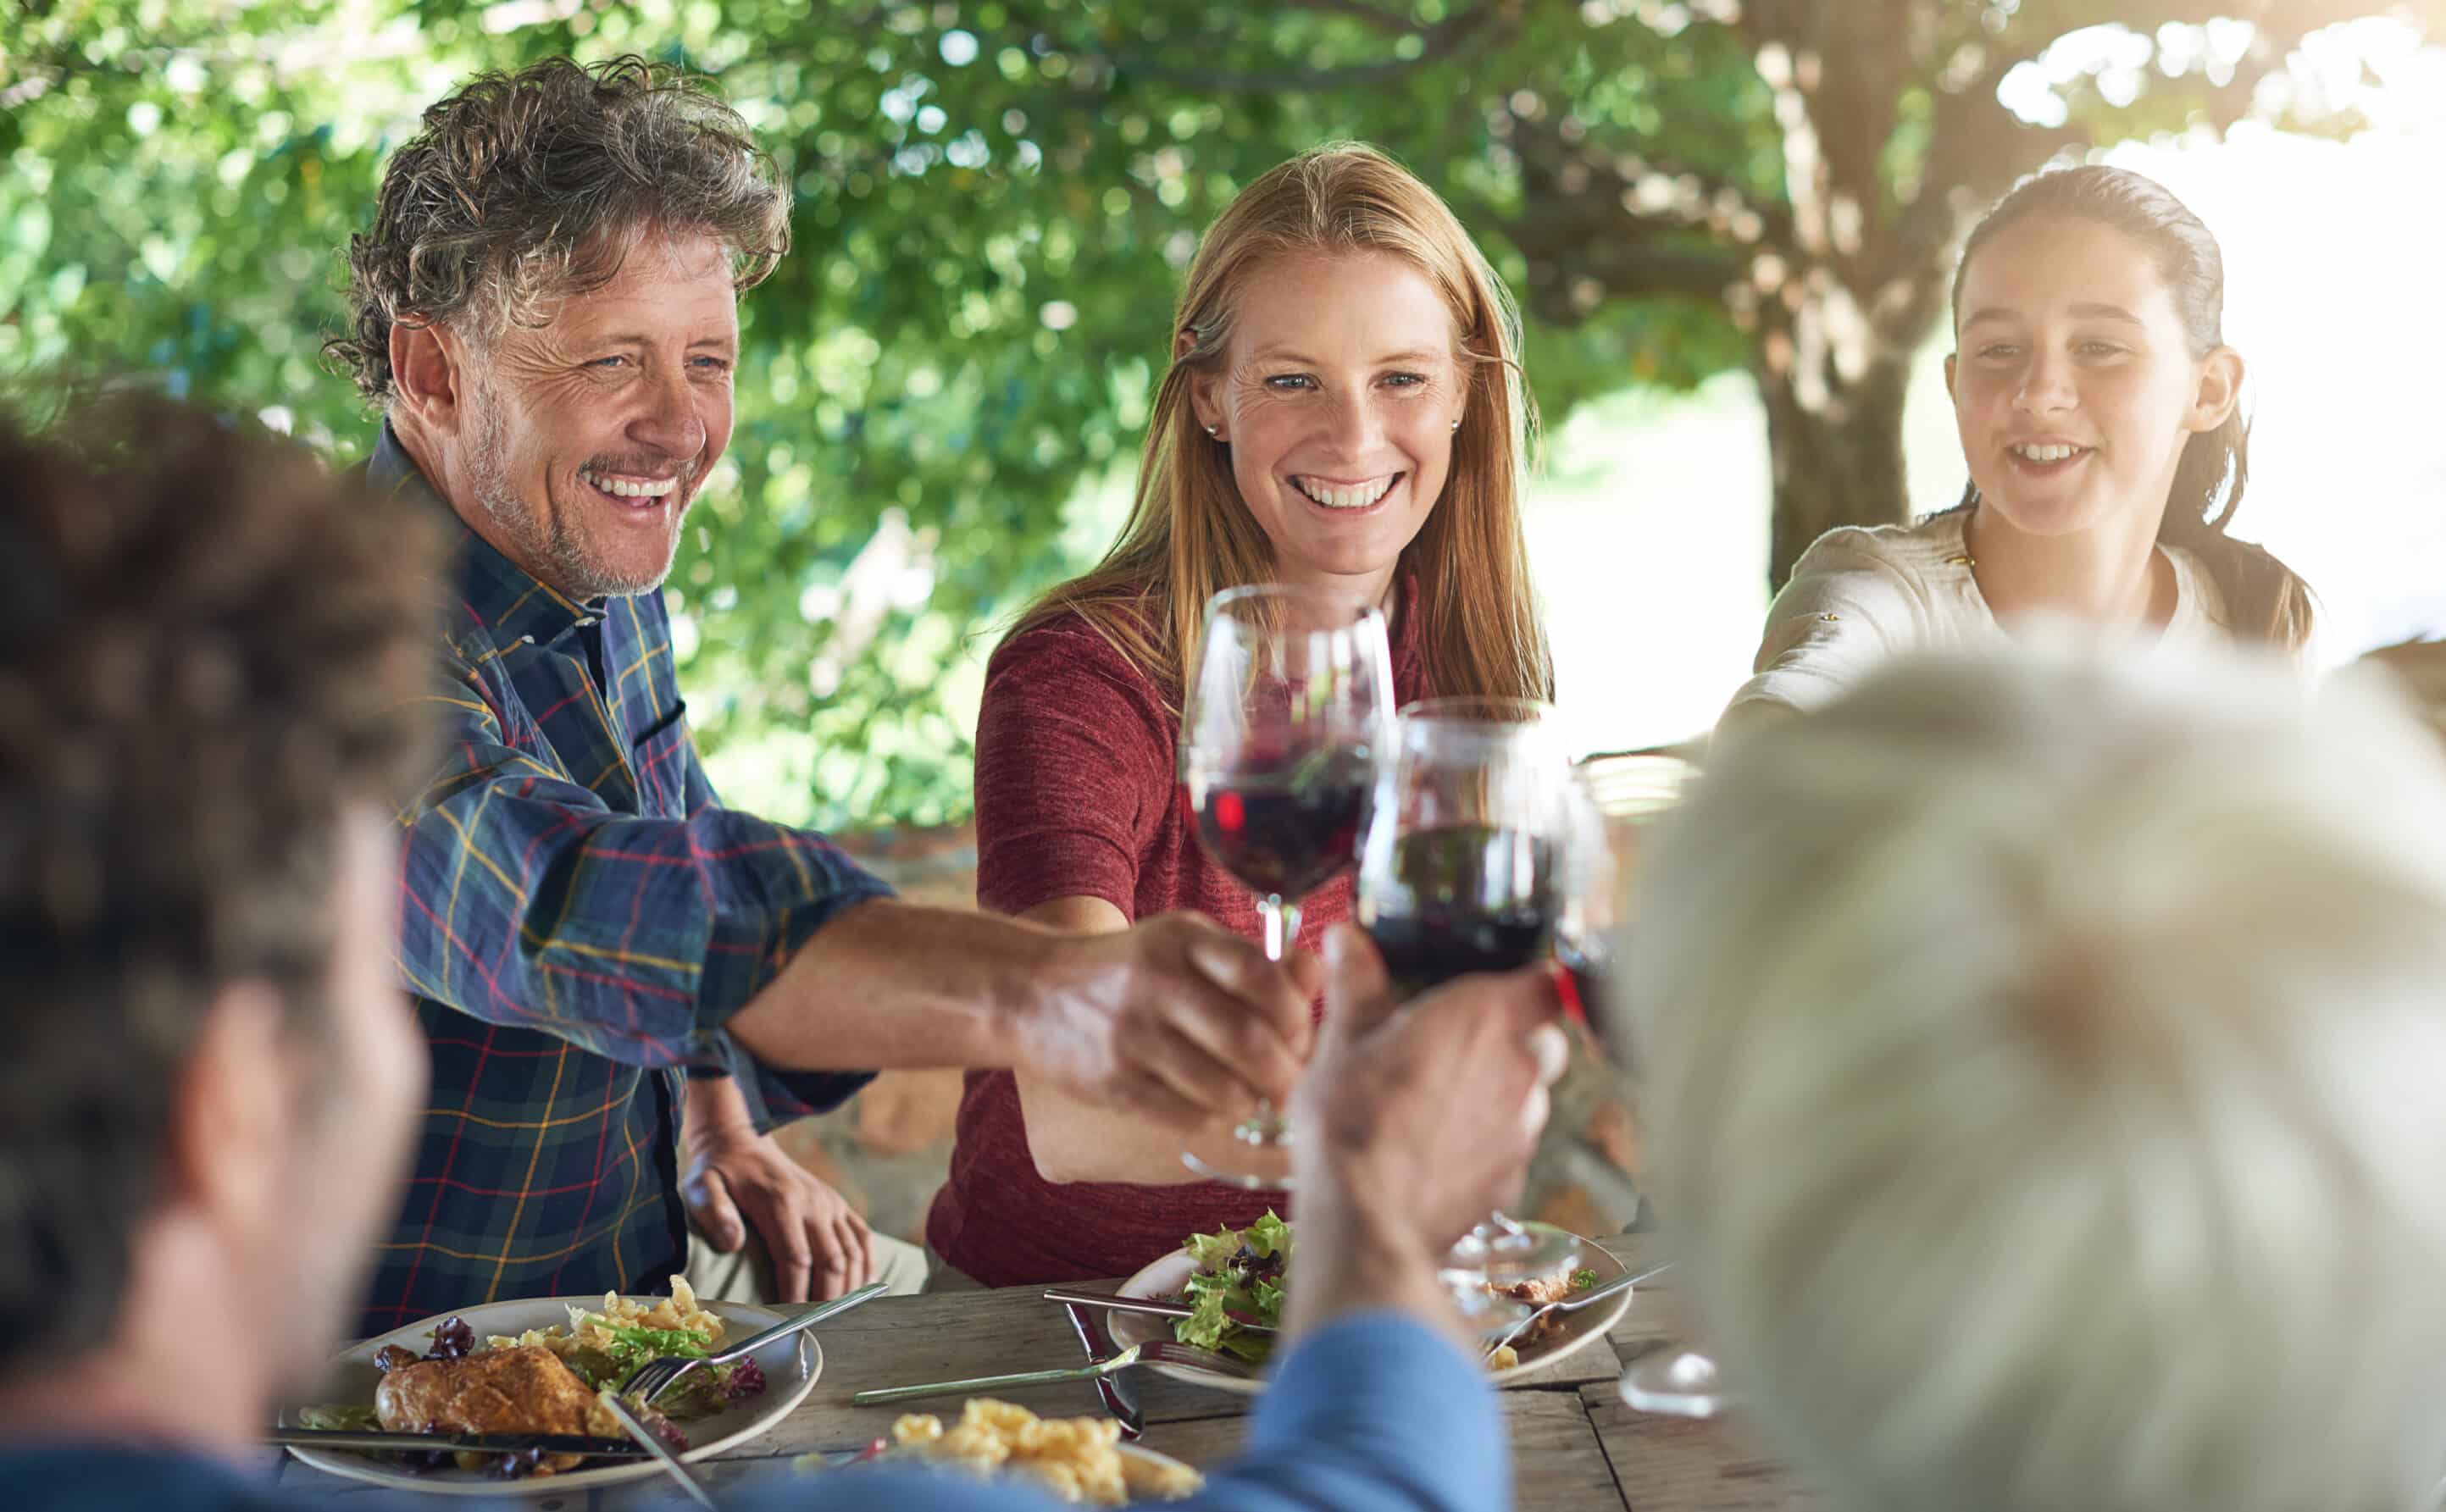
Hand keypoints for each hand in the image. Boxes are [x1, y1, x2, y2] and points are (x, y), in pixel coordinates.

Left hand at [681, 1122, 875, 1302]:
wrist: (743, 1143)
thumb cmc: (719, 1173)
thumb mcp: (702, 1185)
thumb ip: (713, 1211)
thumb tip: (732, 1243)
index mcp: (781, 1202)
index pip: (797, 1258)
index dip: (797, 1293)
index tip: (790, 1321)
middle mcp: (813, 1202)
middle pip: (831, 1261)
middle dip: (827, 1299)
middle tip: (816, 1328)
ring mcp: (830, 1203)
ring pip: (852, 1253)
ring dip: (848, 1288)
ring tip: (837, 1317)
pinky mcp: (837, 1204)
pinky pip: (862, 1237)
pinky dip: (866, 1265)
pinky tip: (860, 1289)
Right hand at [1010, 911, 1321, 1129]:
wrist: (1032, 993)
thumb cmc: (1128, 969)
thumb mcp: (1181, 942)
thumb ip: (1245, 960)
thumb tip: (1313, 976)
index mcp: (1180, 942)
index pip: (1258, 976)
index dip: (1295, 1013)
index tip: (1303, 1034)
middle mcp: (1156, 984)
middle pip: (1247, 1040)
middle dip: (1284, 1072)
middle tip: (1292, 1084)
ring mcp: (1131, 1035)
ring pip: (1221, 1087)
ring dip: (1250, 1101)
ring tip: (1253, 1097)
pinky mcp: (1112, 1081)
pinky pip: (1184, 1115)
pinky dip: (1210, 1117)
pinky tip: (1210, 1106)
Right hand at [1286, 925, 1562, 1335]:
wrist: (1363, 1221)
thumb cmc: (1351, 1127)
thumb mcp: (1341, 1041)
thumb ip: (1355, 983)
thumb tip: (1346, 940)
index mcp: (1481, 1017)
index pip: (1544, 983)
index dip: (1529, 983)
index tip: (1506, 986)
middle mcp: (1517, 1069)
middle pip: (1544, 1040)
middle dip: (1513, 1039)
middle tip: (1458, 1046)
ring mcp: (1521, 1128)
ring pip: (1531, 1097)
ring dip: (1500, 1093)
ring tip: (1440, 1103)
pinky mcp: (1512, 1179)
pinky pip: (1513, 1147)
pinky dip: (1487, 1143)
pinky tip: (1439, 1149)